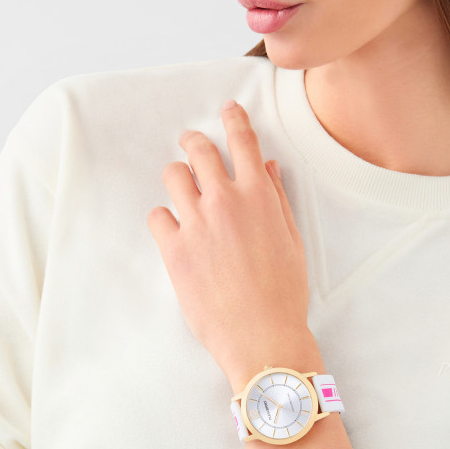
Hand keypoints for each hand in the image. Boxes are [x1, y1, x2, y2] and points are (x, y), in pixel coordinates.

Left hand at [146, 100, 314, 391]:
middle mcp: (225, 202)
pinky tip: (176, 231)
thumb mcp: (292, 242)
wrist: (261, 337)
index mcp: (259, 197)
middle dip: (195, 143)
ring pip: (173, 176)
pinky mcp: (174, 251)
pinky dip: (164, 219)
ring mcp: (196, 224)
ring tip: (184, 193)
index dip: (233, 120)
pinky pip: (157, 216)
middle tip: (192, 145)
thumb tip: (266, 168)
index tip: (228, 110)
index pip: (242, 141)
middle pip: (199, 151)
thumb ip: (277, 200)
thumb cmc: (283, 295)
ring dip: (178, 178)